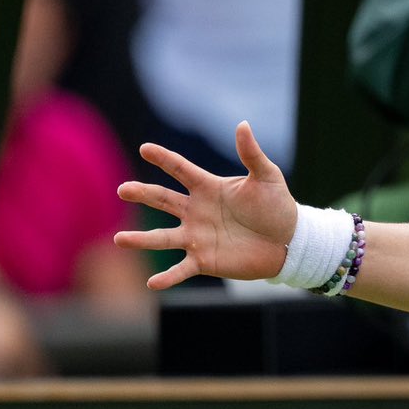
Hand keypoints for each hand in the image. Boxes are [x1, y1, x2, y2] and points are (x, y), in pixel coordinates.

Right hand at [114, 122, 296, 288]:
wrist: (288, 241)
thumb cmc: (277, 206)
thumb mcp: (267, 177)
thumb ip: (252, 154)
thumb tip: (242, 125)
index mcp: (208, 188)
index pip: (181, 169)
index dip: (164, 158)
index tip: (145, 148)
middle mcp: (196, 211)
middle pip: (163, 199)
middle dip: (142, 193)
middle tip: (122, 189)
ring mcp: (196, 236)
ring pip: (162, 236)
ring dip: (141, 239)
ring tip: (119, 239)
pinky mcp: (203, 260)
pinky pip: (181, 269)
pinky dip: (167, 277)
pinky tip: (153, 283)